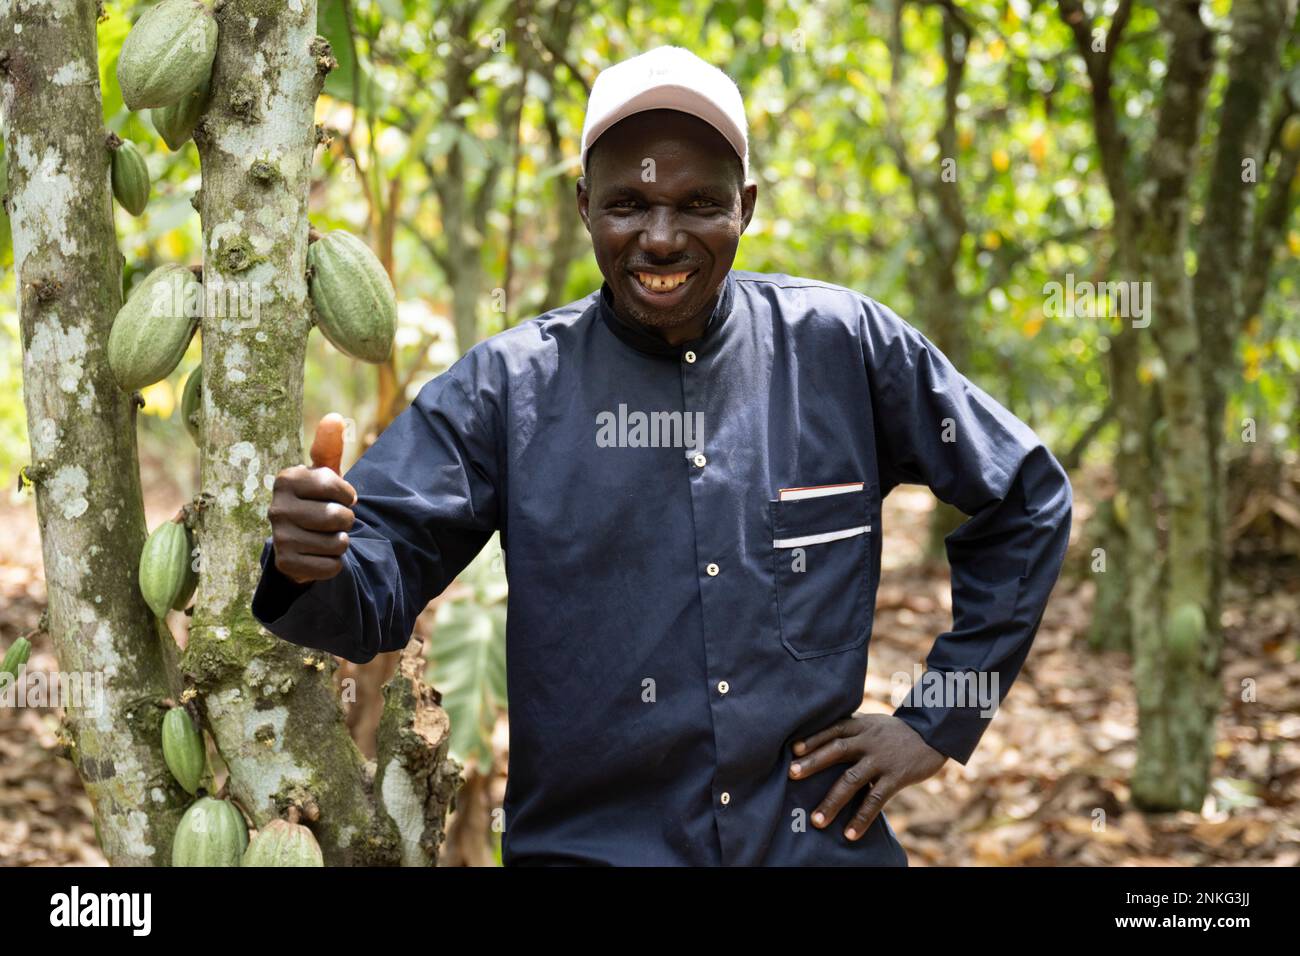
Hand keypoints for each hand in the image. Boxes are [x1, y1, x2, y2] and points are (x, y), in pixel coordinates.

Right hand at [267, 414, 356, 584]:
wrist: (298, 543)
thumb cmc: (317, 501)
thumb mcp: (323, 475)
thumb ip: (329, 449)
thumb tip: (334, 418)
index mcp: (286, 480)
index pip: (337, 486)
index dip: (348, 495)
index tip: (341, 497)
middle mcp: (276, 508)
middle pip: (340, 517)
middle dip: (346, 520)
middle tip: (334, 521)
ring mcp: (280, 538)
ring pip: (338, 543)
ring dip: (340, 542)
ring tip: (325, 537)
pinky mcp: (286, 564)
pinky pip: (331, 565)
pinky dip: (333, 563)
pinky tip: (318, 555)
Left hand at [789, 713, 946, 840]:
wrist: (934, 735)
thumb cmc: (895, 732)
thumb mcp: (873, 724)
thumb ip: (851, 730)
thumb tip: (820, 738)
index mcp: (860, 726)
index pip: (832, 730)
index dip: (812, 739)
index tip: (792, 750)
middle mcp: (868, 741)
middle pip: (837, 750)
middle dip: (813, 763)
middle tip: (791, 775)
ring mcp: (881, 760)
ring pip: (852, 780)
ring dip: (833, 801)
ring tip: (817, 821)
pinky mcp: (896, 777)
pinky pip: (876, 800)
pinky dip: (862, 818)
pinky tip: (850, 834)